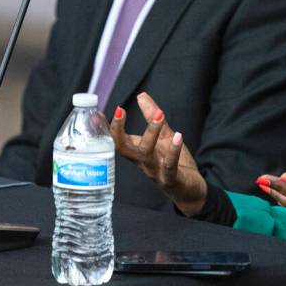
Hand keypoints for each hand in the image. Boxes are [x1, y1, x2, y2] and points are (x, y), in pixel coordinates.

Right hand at [110, 92, 206, 216]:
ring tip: (159, 115)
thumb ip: (153, 117)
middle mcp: (142, 163)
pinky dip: (172, 151)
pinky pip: (168, 166)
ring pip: (146, 154)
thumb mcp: (164, 136)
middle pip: (124, 149)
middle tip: (120, 110)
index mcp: (138, 153)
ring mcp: (155, 172)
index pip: (117, 140)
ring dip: (151, 134)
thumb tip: (141, 95)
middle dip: (118, 131)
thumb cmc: (174, 163)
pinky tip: (177, 136)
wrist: (190, 190)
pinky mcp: (170, 179)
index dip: (108, 127)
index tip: (96, 114)